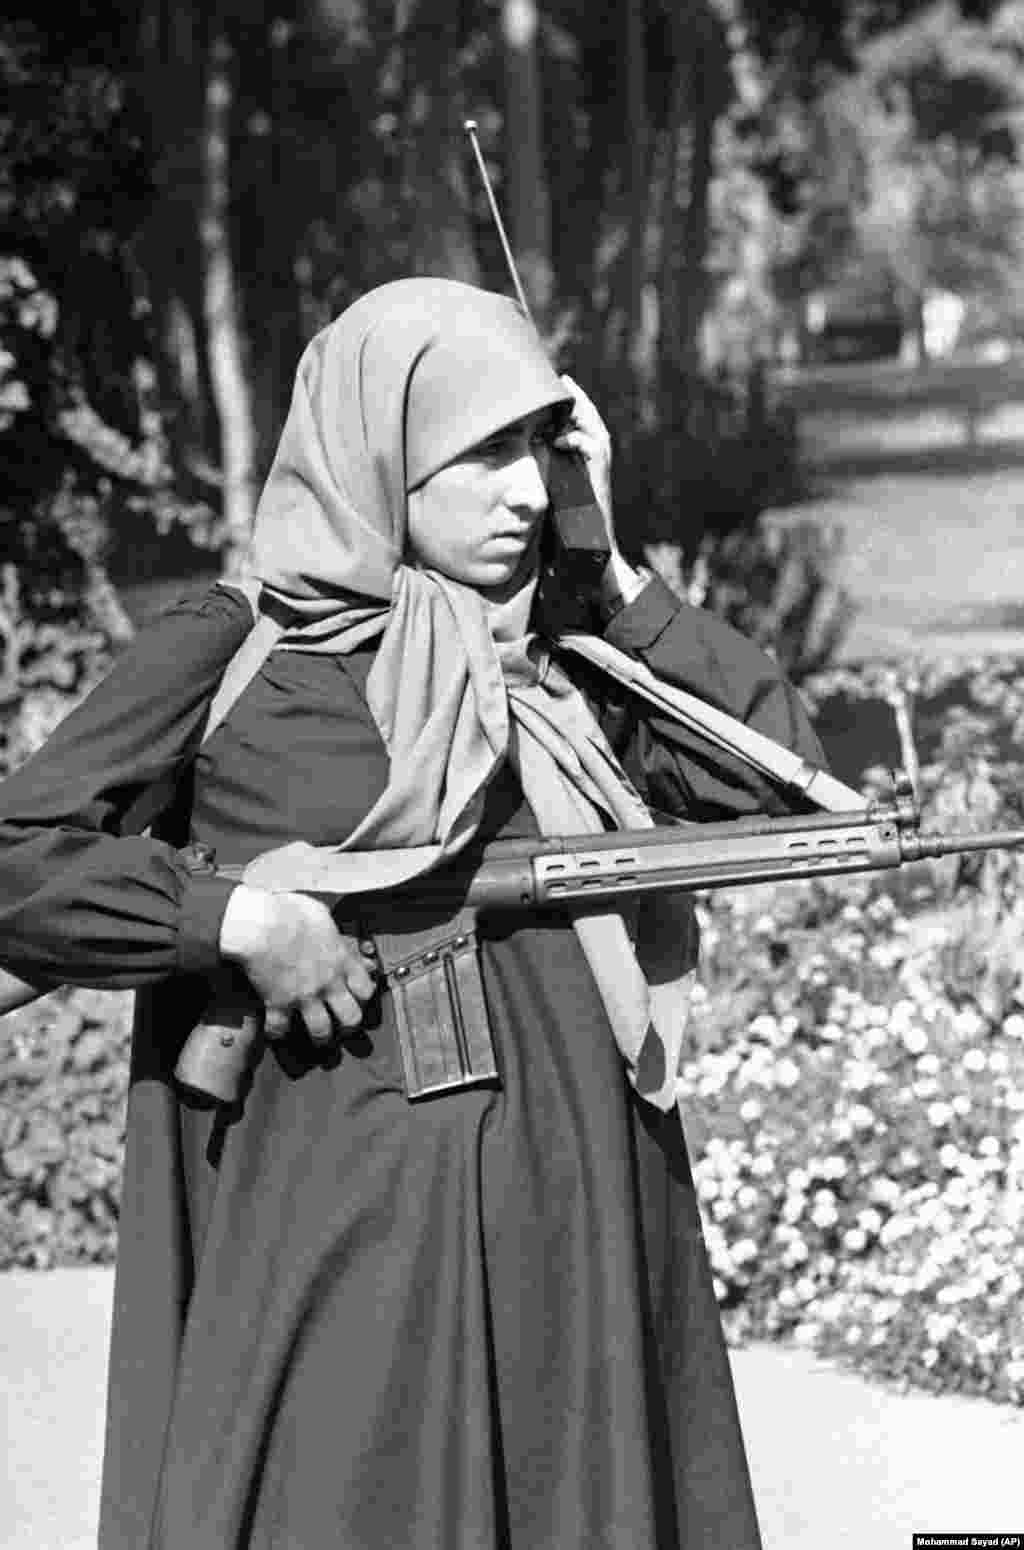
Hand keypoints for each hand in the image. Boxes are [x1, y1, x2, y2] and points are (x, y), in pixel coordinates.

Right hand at [219, 886, 377, 1043]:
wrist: (261, 924)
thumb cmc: (291, 912)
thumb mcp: (321, 914)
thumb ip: (332, 933)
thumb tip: (338, 937)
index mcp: (341, 960)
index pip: (366, 989)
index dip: (363, 997)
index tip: (356, 998)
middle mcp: (328, 983)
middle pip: (351, 1017)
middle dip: (348, 1025)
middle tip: (341, 1025)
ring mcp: (304, 996)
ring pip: (322, 1031)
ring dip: (320, 1037)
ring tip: (318, 1041)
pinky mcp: (278, 1004)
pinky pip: (280, 1029)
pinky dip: (277, 1032)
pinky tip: (276, 1031)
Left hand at [555, 374, 615, 549]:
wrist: (588, 541)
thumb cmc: (568, 517)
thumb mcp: (553, 482)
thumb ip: (546, 462)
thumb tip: (528, 444)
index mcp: (586, 454)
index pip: (581, 420)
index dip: (571, 402)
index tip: (557, 385)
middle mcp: (597, 455)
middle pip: (590, 417)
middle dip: (577, 398)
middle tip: (563, 379)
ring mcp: (601, 464)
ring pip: (595, 427)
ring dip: (580, 412)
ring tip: (565, 398)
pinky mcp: (600, 474)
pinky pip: (592, 448)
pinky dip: (576, 441)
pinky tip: (558, 440)